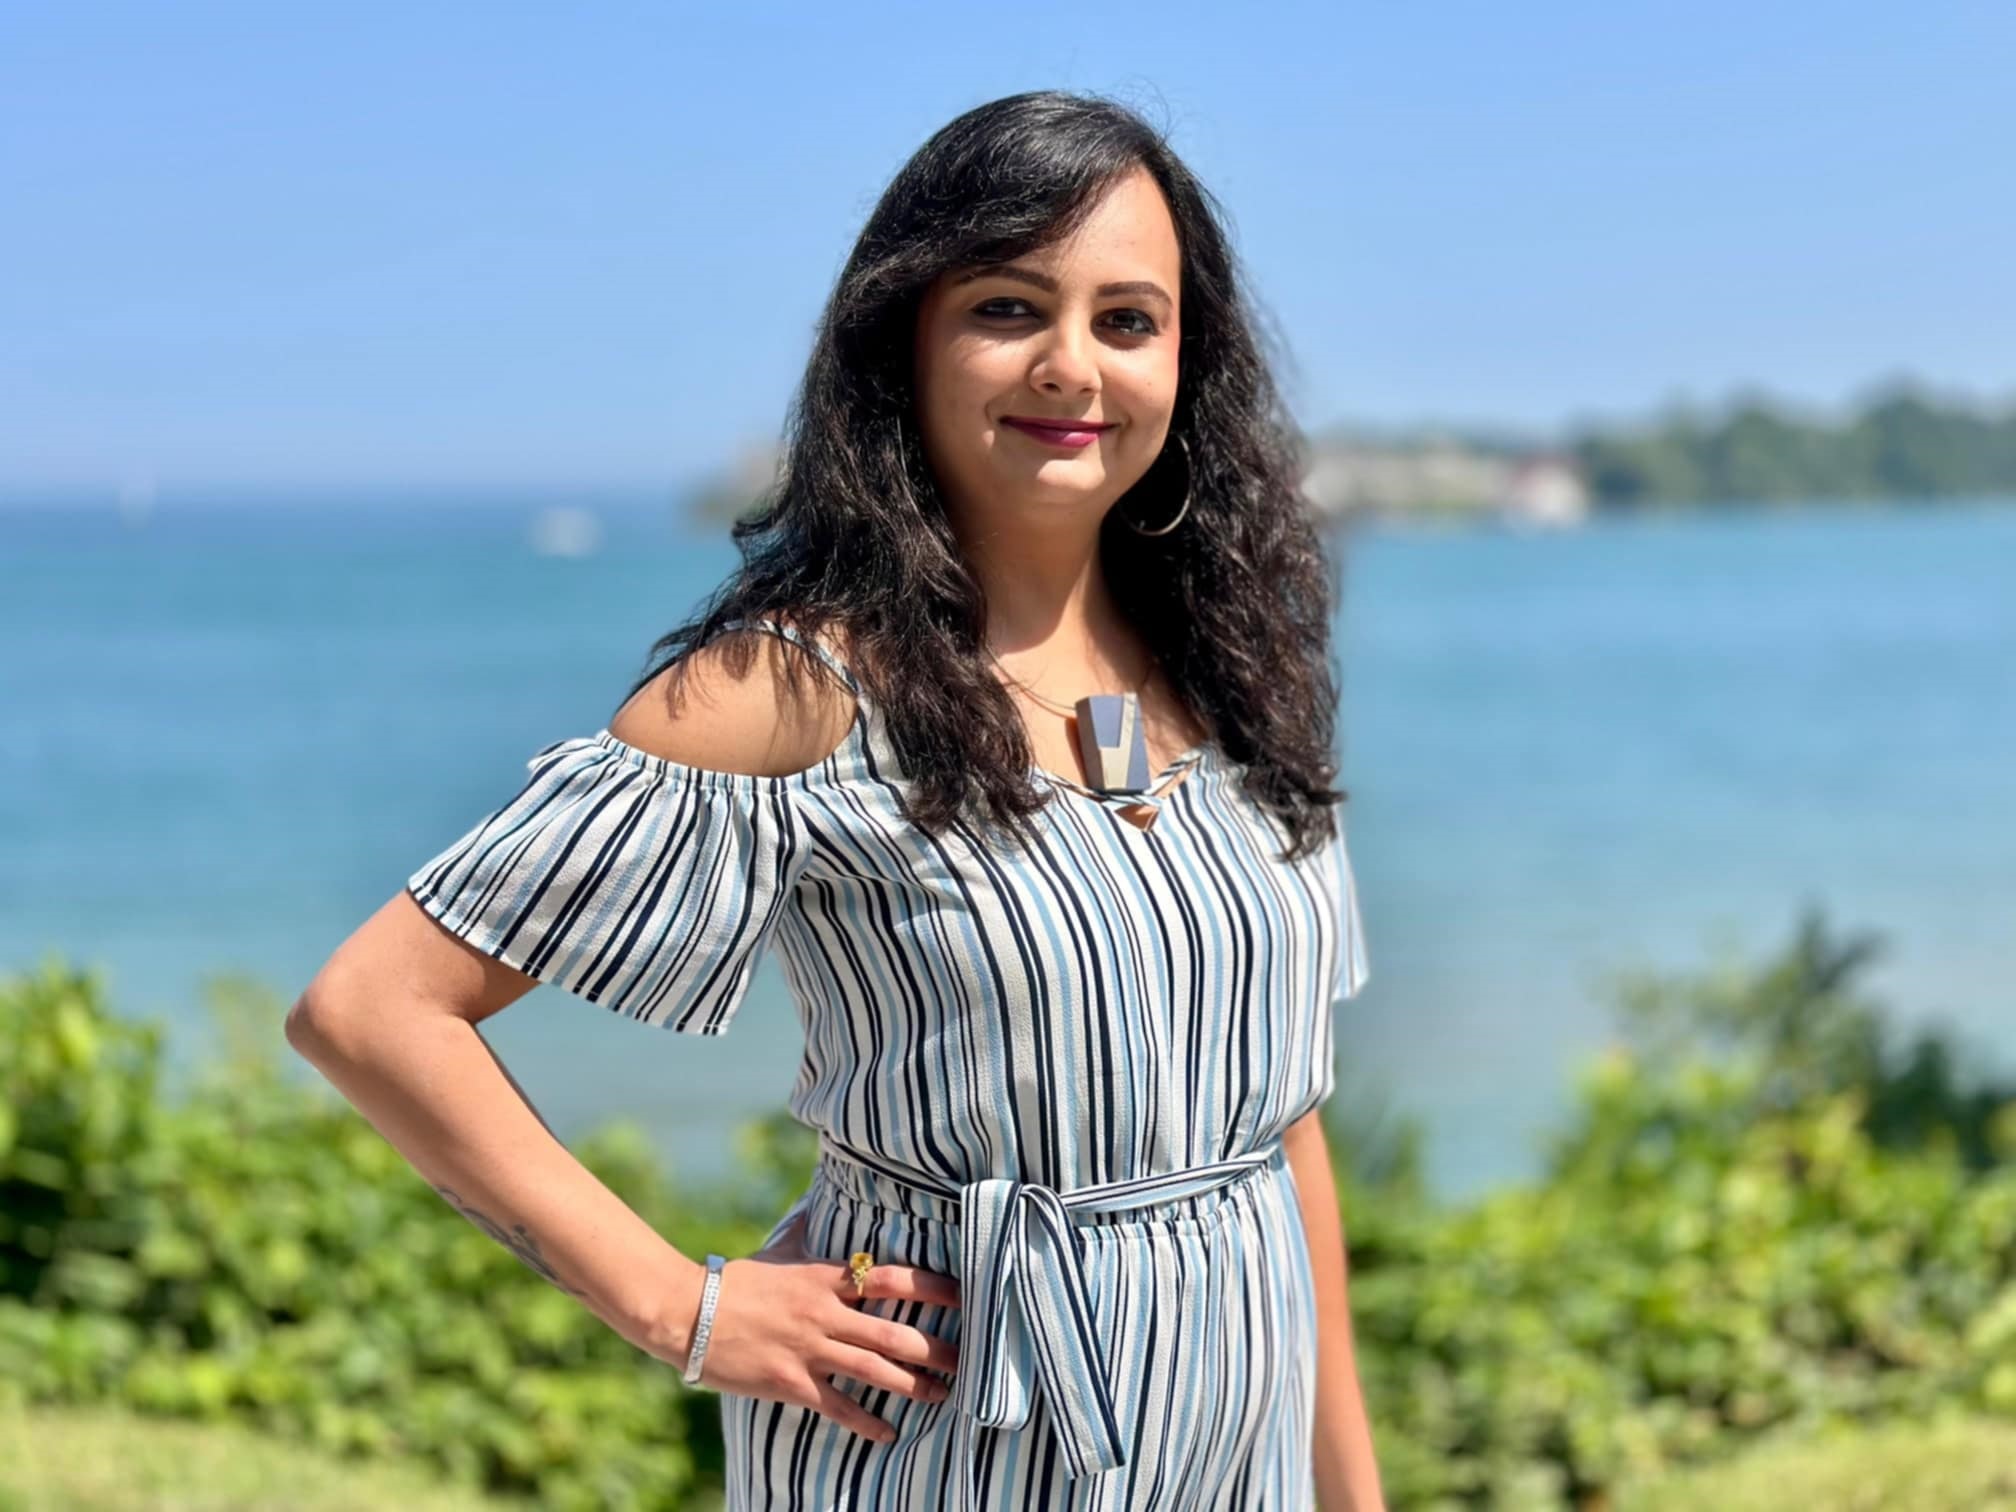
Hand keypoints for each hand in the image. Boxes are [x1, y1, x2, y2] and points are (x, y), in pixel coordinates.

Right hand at [665, 1210, 961, 1442]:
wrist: (689, 1313)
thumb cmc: (734, 1281)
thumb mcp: (776, 1251)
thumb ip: (802, 1233)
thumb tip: (812, 1207)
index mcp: (825, 1278)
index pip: (892, 1278)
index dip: (932, 1286)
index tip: (964, 1295)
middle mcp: (826, 1314)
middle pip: (894, 1332)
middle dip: (935, 1348)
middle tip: (967, 1359)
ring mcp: (810, 1350)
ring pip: (875, 1369)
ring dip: (913, 1384)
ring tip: (943, 1395)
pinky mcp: (791, 1382)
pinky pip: (838, 1405)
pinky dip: (866, 1421)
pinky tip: (889, 1432)